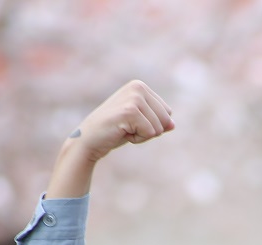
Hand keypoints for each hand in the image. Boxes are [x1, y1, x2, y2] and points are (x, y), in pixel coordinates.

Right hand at [47, 80, 174, 197]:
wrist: (89, 140)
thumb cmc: (114, 131)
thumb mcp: (140, 124)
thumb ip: (158, 121)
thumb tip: (172, 125)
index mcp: (140, 86)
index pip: (167, 112)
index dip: (152, 125)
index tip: (132, 123)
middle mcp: (138, 87)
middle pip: (165, 119)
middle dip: (149, 131)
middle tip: (127, 128)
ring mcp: (134, 98)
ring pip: (158, 127)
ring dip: (142, 135)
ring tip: (123, 129)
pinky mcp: (130, 111)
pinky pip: (150, 133)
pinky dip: (137, 139)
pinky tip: (121, 132)